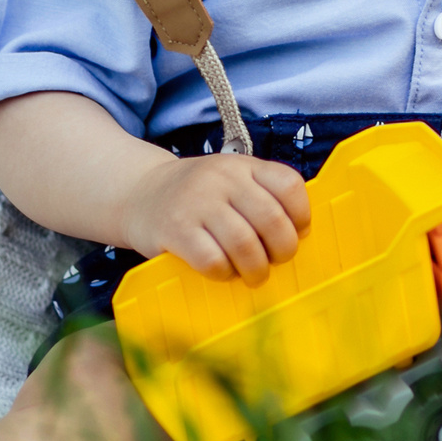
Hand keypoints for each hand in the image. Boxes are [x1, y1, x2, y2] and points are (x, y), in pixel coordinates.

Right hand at [120, 155, 311, 281]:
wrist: (139, 193)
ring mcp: (197, 203)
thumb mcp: (230, 181)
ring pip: (245, 244)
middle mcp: (222, 178)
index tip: (298, 233)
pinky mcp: (175, 230)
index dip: (302, 215)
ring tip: (253, 274)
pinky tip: (222, 271)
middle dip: (283, 249)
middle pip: (271, 219)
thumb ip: (261, 197)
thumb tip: (299, 236)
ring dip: (256, 269)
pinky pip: (212, 260)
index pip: (289, 184)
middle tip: (276, 261)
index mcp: (243, 165)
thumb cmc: (197, 197)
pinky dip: (224, 273)